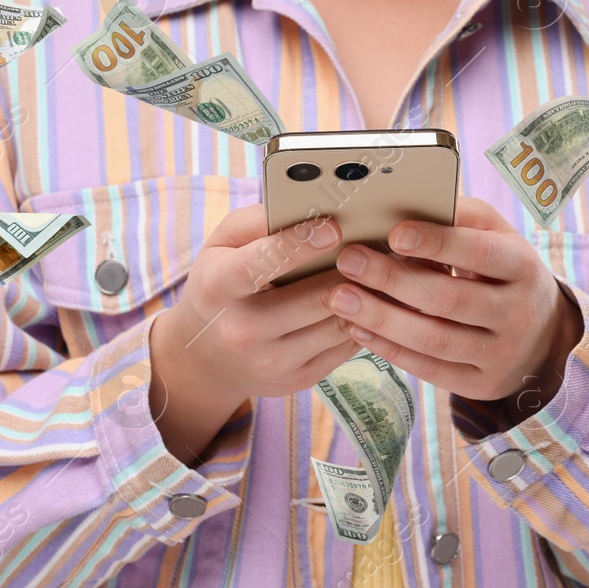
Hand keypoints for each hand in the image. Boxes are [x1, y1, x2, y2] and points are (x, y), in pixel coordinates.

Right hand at [151, 204, 366, 408]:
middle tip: (380, 245)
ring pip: (338, 322)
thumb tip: (309, 208)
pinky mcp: (298, 379)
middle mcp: (243, 330)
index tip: (334, 227)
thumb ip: (257, 222)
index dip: (298, 245)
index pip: (259, 265)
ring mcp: (272, 361)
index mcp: (218, 288)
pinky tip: (370, 300)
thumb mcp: (221, 246)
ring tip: (384, 268)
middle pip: (314, 298)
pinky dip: (363, 320)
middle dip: (351, 270)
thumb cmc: (219, 286)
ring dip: (366, 294)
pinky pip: (346, 346)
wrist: (204, 358)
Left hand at [325, 197, 583, 411]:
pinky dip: (388, 348)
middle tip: (348, 261)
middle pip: (449, 299)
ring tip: (340, 298)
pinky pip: (429, 369)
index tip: (393, 233)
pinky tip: (356, 328)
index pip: (479, 253)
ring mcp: (501, 354)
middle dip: (393, 279)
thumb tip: (405, 201)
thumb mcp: (497, 237)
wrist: (541, 335)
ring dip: (381, 318)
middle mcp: (518, 313)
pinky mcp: (481, 384)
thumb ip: (459, 218)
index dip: (437, 243)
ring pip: (434, 339)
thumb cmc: (502, 271)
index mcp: (523, 266)